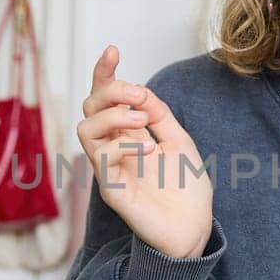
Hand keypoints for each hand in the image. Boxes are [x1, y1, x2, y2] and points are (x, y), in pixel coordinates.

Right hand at [76, 46, 213, 259]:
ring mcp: (109, 168)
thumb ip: (159, 114)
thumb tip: (139, 91)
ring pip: (86, 128)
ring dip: (113, 116)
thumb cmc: (186, 188)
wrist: (194, 228)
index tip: (114, 50)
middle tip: (138, 95)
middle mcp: (113, 147)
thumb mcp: (178, 140)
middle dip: (110, 89)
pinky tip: (149, 149)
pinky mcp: (111, 189)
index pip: (105, 97)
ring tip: (141, 121)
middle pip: (89, 106)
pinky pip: (102, 158)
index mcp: (128, 133)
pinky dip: (124, 145)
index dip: (104, 72)